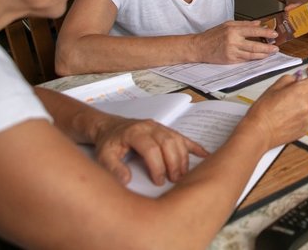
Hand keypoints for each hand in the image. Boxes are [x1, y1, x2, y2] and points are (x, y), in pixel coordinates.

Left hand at [91, 116, 207, 185]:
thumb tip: (126, 180)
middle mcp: (150, 127)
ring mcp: (160, 127)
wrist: (110, 127)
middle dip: (174, 163)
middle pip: (168, 144)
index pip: (151, 149)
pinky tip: (204, 155)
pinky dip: (195, 147)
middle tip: (175, 180)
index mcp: (135, 133)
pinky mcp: (167, 130)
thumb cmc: (109, 142)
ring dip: (183, 158)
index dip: (157, 166)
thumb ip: (113, 168)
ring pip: (177, 140)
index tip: (159, 181)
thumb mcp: (103, 156)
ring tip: (183, 175)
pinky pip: (183, 137)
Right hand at [193, 20, 278, 62]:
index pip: (254, 31)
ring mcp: (231, 52)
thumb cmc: (212, 35)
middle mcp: (233, 41)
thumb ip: (244, 24)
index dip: (266, 32)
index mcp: (233, 30)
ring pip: (251, 54)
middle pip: (255, 45)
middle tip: (276, 47)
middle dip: (267, 47)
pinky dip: (253, 58)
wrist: (199, 47)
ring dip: (263, 54)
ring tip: (270, 53)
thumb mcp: (227, 24)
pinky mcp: (230, 60)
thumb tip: (258, 23)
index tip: (274, 34)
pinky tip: (260, 57)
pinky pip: (245, 59)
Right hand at [241, 73, 307, 147]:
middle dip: (305, 94)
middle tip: (290, 98)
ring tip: (285, 112)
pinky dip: (299, 119)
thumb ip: (288, 80)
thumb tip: (297, 79)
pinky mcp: (305, 130)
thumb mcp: (273, 88)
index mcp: (302, 91)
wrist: (258, 133)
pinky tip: (286, 121)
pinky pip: (306, 119)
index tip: (305, 83)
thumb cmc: (263, 109)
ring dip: (301, 107)